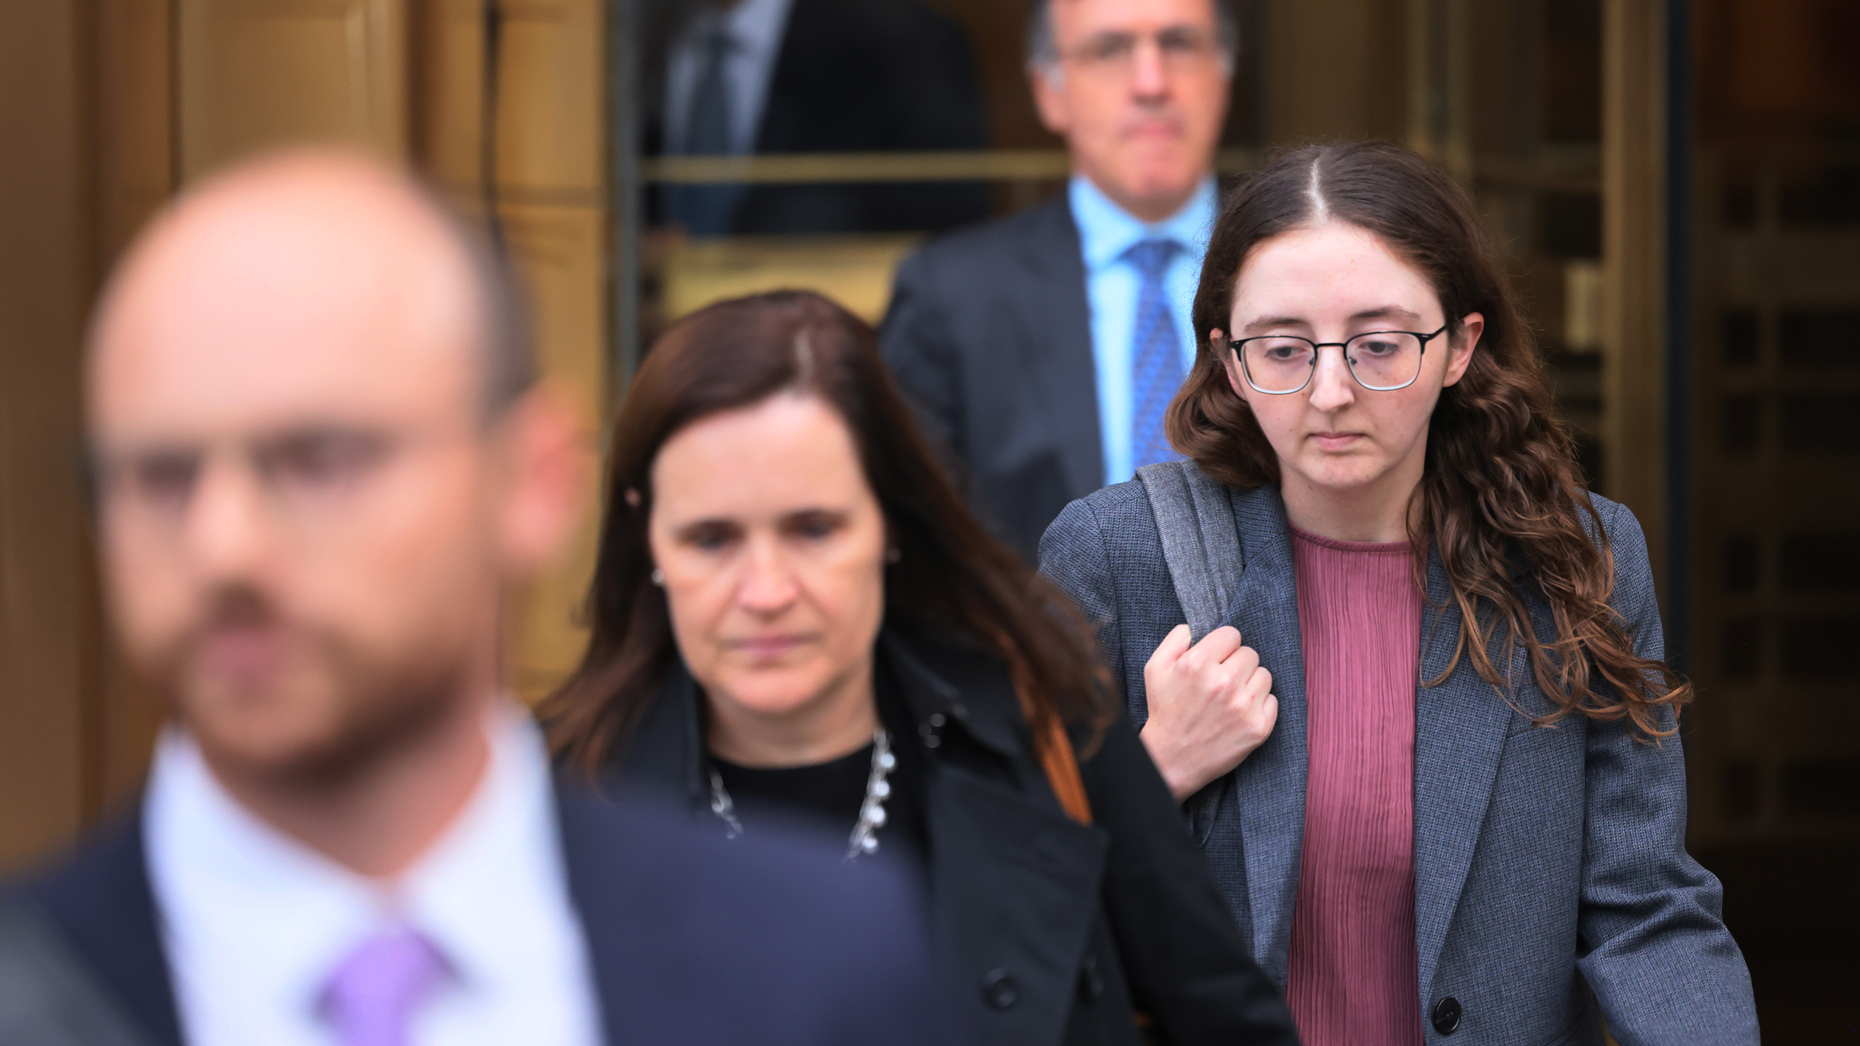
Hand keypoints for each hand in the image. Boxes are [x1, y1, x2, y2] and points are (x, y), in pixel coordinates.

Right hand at [1138, 624, 1278, 802]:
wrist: (1173, 759)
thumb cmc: (1165, 711)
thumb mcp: (1155, 669)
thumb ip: (1174, 640)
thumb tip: (1193, 628)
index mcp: (1197, 664)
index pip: (1231, 634)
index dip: (1222, 646)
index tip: (1216, 660)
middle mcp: (1223, 682)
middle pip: (1250, 653)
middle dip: (1237, 664)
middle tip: (1222, 682)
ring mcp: (1243, 706)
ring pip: (1264, 675)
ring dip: (1250, 683)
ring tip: (1231, 697)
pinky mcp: (1258, 727)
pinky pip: (1273, 700)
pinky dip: (1260, 705)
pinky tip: (1240, 713)